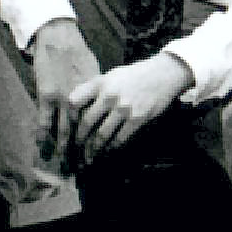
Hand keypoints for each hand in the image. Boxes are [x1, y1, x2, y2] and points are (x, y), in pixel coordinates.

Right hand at [30, 18, 101, 171]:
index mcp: (94, 95)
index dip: (99, 138)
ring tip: (63, 163)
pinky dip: (43, 135)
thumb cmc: (78, 51)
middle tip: (83, 165)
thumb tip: (103, 103)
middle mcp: (80, 100)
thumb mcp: (95, 71)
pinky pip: (44, 121)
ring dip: (64, 148)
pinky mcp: (46, 96)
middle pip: (83, 131)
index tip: (100, 152)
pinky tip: (42, 146)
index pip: (98, 123)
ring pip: (64, 130)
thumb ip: (98, 91)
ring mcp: (63, 99)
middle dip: (83, 150)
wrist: (59, 37)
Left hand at [68, 54, 193, 162]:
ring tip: (89, 155)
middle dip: (79, 138)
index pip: (75, 100)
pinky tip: (109, 150)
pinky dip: (112, 146)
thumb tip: (76, 104)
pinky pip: (120, 138)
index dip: (69, 115)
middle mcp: (109, 96)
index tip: (69, 125)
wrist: (162, 75)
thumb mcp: (111, 75)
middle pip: (86, 121)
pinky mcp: (137, 119)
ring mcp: (123, 108)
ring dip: (94, 148)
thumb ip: (95, 89)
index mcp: (99, 83)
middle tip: (76, 147)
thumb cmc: (133, 75)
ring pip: (102, 134)